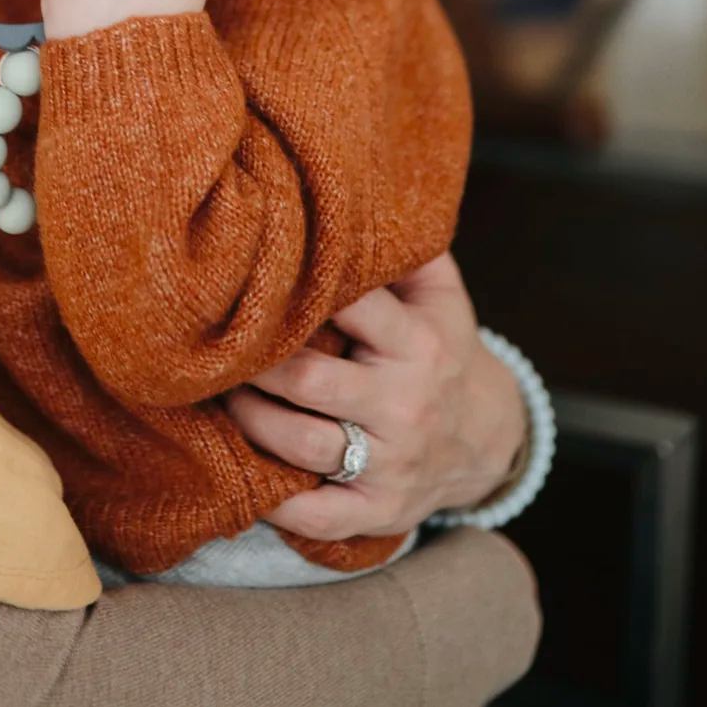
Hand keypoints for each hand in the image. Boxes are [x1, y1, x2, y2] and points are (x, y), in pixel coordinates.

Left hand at [223, 253, 525, 539]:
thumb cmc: (442, 347)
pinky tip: (242, 477)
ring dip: (250, 418)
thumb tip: (366, 189)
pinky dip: (275, 505)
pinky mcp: (379, 511)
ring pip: (301, 444)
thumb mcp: (442, 295)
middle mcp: (404, 404)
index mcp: (416, 343)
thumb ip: (408, 247)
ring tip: (221, 392)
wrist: (489, 438)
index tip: (250, 277)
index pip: (350, 308)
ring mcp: (391, 463)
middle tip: (217, 343)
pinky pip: (317, 517)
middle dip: (255, 361)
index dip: (295, 290)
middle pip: (309, 380)